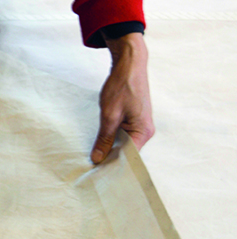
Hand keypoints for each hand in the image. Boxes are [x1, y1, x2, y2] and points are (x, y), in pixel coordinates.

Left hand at [91, 32, 154, 163]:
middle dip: (111, 158)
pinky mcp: (134, 119)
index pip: (129, 157)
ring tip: (95, 157)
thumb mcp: (109, 115)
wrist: (129, 64)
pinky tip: (101, 142)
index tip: (98, 175)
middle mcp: (145, 131)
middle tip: (93, 167)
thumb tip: (98, 158)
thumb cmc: (122, 86)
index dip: (113, 165)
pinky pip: (123, 134)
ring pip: (124, 143)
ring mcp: (140, 125)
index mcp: (143, 132)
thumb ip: (104, 138)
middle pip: (127, 152)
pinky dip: (112, 138)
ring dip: (110, 147)